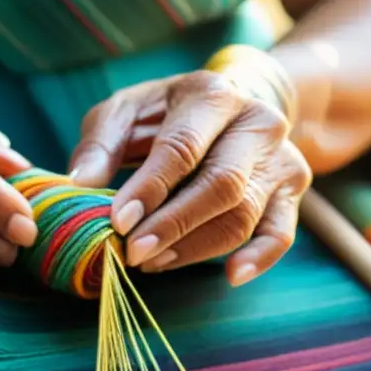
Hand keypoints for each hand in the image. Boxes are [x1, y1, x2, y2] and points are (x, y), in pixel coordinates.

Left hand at [69, 66, 311, 286]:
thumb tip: (79, 184)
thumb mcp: (126, 112)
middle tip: (133, 252)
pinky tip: (231, 275)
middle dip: (174, 224)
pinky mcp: (290, 188)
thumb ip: (101, 144)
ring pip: (244, 214)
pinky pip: (280, 231)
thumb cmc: (166, 114)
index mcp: (212, 95)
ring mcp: (280, 156)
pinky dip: (260, 258)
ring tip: (153, 262)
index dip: (150, 188)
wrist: (234, 105)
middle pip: (221, 185)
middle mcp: (256, 122)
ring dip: (196, 247)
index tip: (119, 222)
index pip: (182, 148)